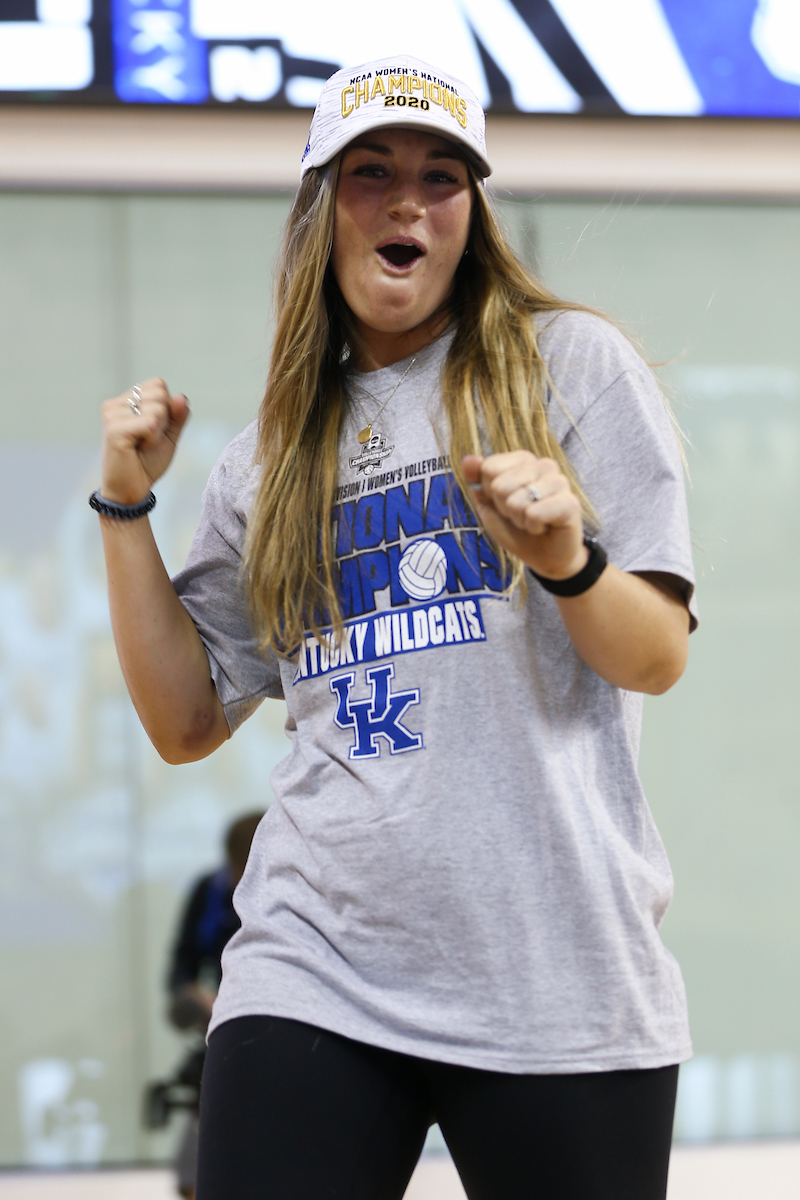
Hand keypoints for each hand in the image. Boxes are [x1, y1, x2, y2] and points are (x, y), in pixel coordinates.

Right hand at [100, 378, 189, 504]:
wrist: (132, 489)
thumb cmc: (147, 463)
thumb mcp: (169, 436)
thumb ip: (177, 415)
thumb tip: (182, 397)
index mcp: (127, 401)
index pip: (159, 385)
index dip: (167, 409)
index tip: (153, 430)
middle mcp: (116, 404)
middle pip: (160, 394)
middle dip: (164, 420)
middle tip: (147, 440)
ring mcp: (112, 414)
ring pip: (157, 408)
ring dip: (158, 432)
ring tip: (141, 445)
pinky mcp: (114, 429)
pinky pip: (151, 423)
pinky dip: (153, 439)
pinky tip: (137, 448)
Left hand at [462, 451, 586, 579]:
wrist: (543, 557)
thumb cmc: (517, 528)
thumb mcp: (489, 505)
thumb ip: (477, 481)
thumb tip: (467, 460)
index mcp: (524, 460)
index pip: (489, 468)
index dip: (491, 493)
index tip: (505, 503)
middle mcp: (544, 465)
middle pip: (500, 485)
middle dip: (505, 509)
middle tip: (521, 515)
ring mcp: (560, 482)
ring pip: (516, 501)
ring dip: (519, 520)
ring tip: (533, 522)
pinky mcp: (570, 503)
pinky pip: (534, 514)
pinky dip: (533, 527)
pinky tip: (544, 527)